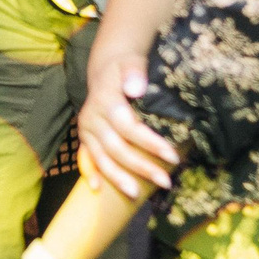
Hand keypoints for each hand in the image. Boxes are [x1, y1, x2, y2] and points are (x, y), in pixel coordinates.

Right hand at [77, 49, 178, 199]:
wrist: (105, 72)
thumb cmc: (124, 70)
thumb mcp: (130, 63)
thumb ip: (134, 73)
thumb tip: (135, 89)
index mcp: (104, 99)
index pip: (128, 126)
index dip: (149, 143)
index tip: (173, 157)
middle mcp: (92, 116)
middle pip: (116, 147)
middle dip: (141, 166)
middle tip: (166, 182)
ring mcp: (86, 129)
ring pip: (101, 157)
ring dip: (118, 177)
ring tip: (137, 194)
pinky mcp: (85, 138)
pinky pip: (85, 158)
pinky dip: (90, 172)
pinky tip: (97, 189)